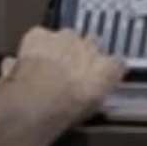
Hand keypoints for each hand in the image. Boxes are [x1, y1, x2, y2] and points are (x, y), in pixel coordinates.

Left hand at [9, 23, 126, 112]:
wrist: (36, 101)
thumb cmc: (66, 111)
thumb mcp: (91, 108)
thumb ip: (98, 90)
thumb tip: (96, 87)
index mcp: (106, 68)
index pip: (116, 63)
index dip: (105, 69)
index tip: (98, 76)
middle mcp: (90, 46)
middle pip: (92, 43)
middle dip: (83, 54)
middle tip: (72, 70)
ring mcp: (64, 37)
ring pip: (66, 36)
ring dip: (61, 47)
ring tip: (49, 64)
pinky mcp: (40, 34)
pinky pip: (40, 36)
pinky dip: (36, 45)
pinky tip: (30, 59)